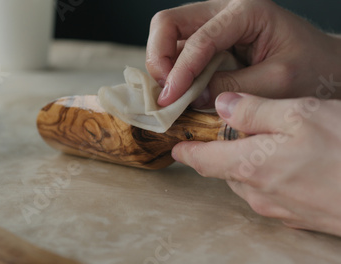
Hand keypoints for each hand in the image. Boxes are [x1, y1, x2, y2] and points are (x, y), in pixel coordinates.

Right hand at [146, 0, 340, 107]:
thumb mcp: (278, 81)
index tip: (170, 100)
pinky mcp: (210, 43)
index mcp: (246, 11)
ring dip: (163, 67)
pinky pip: (178, 52)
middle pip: (168, 23)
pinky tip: (181, 92)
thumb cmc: (313, 68)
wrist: (327, 67)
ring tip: (173, 95)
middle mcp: (223, 11)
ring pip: (167, 37)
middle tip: (166, 91)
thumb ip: (233, 87)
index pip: (199, 38)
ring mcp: (213, 26)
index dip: (180, 71)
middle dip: (159, 58)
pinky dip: (173, 73)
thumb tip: (192, 98)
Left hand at [172, 92, 340, 236]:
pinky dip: (269, 176)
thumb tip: (221, 105)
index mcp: (250, 166)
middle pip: (224, 171)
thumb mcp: (300, 114)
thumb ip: (254, 110)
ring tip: (263, 143)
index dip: (186, 151)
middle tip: (227, 131)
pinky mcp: (300, 218)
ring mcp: (279, 210)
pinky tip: (290, 163)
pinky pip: (271, 194)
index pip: (202, 161)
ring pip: (248, 182)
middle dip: (220, 151)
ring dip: (246, 163)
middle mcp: (259, 194)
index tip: (176, 145)